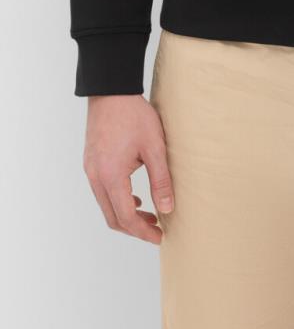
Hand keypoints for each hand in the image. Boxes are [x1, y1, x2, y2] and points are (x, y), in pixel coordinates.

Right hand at [83, 94, 173, 243]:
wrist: (111, 91)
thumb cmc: (134, 115)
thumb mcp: (154, 147)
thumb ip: (161, 180)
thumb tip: (168, 208)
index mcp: (111, 176)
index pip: (126, 217)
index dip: (143, 231)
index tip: (160, 236)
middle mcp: (96, 177)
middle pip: (113, 217)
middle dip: (135, 228)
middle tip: (157, 229)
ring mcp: (91, 170)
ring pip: (106, 206)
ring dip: (126, 215)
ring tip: (150, 215)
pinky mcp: (91, 162)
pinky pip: (102, 191)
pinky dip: (118, 201)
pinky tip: (136, 197)